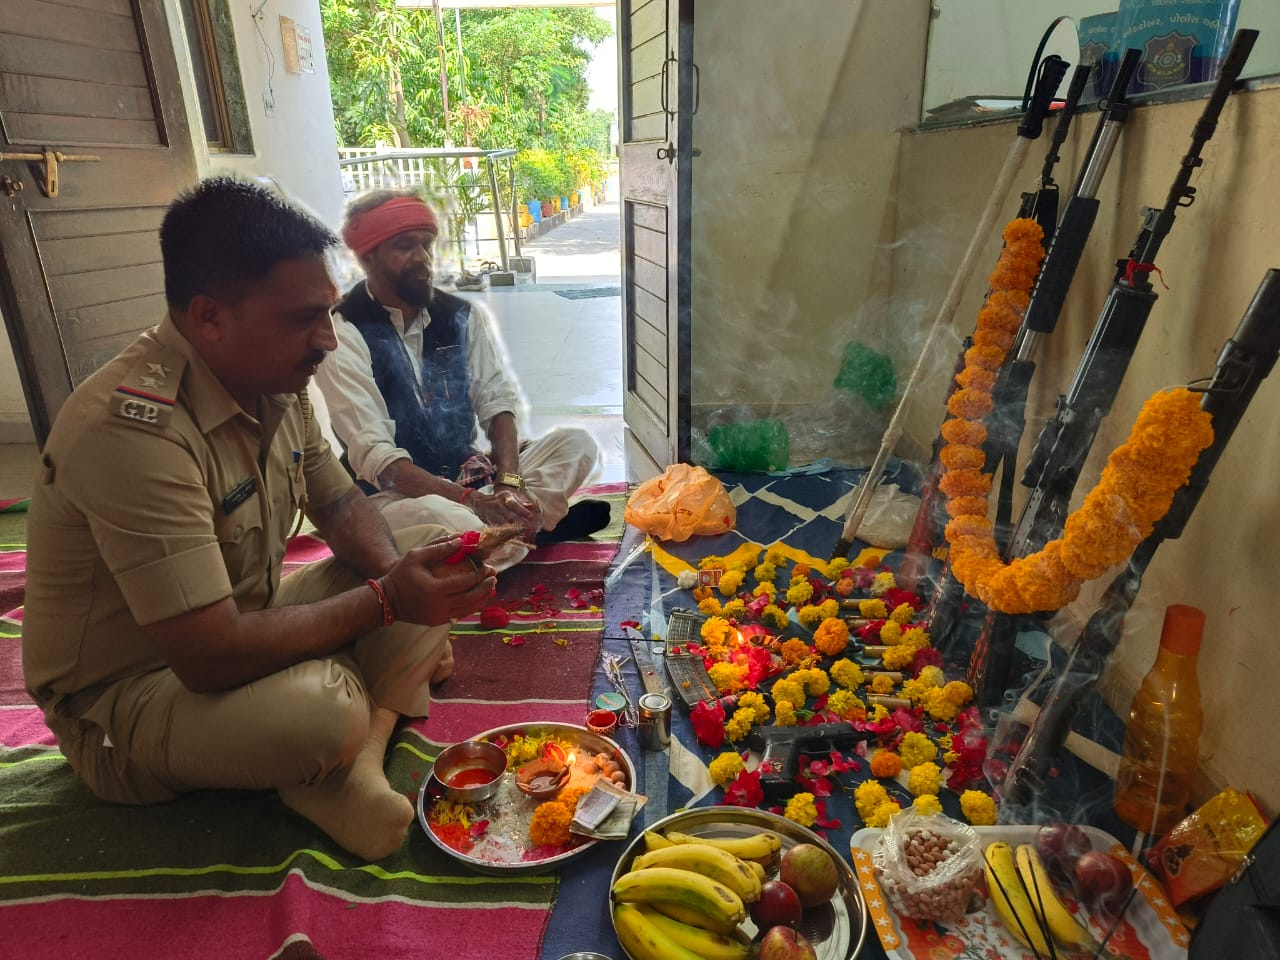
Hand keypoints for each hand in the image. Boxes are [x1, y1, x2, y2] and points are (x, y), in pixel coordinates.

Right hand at [379, 537, 496, 625]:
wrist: (387, 600)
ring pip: (467, 609)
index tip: (489, 567)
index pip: (464, 582)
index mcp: (434, 589)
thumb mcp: (416, 556)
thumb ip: (439, 548)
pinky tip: (479, 598)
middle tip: (494, 577)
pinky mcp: (437, 622)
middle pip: (470, 598)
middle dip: (485, 587)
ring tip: (491, 587)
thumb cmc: (401, 575)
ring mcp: (438, 616)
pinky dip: (471, 607)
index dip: (479, 575)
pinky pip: (460, 615)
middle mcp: (438, 605)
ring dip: (482, 598)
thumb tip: (461, 540)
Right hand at [473, 488, 538, 529]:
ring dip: (516, 529)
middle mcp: (498, 506)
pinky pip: (500, 528)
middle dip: (522, 522)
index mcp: (504, 497)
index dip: (522, 510)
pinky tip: (515, 535)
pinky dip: (508, 532)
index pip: (514, 504)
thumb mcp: (508, 496)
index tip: (531, 516)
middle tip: (531, 528)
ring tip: (525, 533)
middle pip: (511, 516)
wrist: (479, 503)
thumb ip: (520, 502)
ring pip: (506, 524)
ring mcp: (493, 515)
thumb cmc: (497, 499)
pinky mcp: (490, 522)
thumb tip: (531, 507)